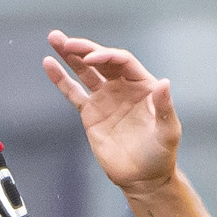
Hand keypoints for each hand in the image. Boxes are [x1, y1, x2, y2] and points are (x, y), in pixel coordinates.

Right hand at [42, 31, 182, 197]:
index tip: (90, 59)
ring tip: (54, 39)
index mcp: (143, 85)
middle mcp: (122, 87)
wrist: (143, 178)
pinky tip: (49, 64)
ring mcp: (105, 99)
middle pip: (101, 61)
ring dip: (70, 55)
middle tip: (65, 41)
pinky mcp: (90, 114)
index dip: (106, 56)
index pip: (122, 62)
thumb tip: (164, 82)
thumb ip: (164, 106)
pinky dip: (60, 79)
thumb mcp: (168, 131)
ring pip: (84, 71)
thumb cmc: (161, 154)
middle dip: (83, 49)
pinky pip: (73, 93)